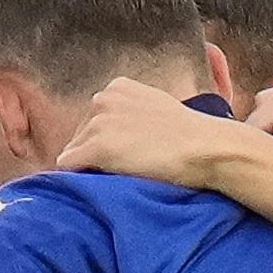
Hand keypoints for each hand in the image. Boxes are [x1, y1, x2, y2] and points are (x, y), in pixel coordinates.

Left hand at [56, 76, 265, 192]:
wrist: (205, 148)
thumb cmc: (190, 136)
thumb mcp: (156, 108)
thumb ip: (132, 113)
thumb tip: (120, 134)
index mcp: (117, 87)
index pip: (93, 119)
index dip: (105, 141)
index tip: (125, 154)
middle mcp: (103, 99)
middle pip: (80, 135)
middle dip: (94, 152)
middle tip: (123, 168)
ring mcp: (98, 123)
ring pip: (74, 152)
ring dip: (90, 167)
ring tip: (118, 177)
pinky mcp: (96, 147)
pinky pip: (68, 167)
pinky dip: (78, 178)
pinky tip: (96, 185)